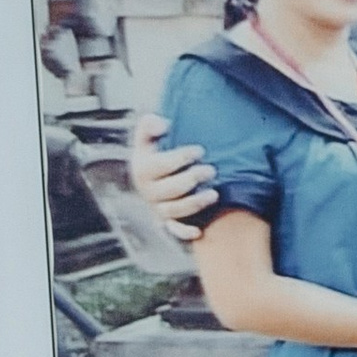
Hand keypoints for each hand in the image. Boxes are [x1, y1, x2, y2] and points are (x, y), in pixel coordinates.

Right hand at [129, 109, 215, 243]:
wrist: (152, 178)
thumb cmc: (154, 154)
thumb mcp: (147, 138)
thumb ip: (148, 125)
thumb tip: (160, 123)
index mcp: (142, 169)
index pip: (159, 165)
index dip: (180, 158)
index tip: (200, 151)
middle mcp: (148, 191)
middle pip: (169, 189)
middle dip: (192, 179)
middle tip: (212, 170)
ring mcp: (157, 207)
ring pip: (174, 210)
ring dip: (194, 204)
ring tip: (214, 194)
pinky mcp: (167, 220)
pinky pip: (173, 230)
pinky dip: (184, 233)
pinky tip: (199, 231)